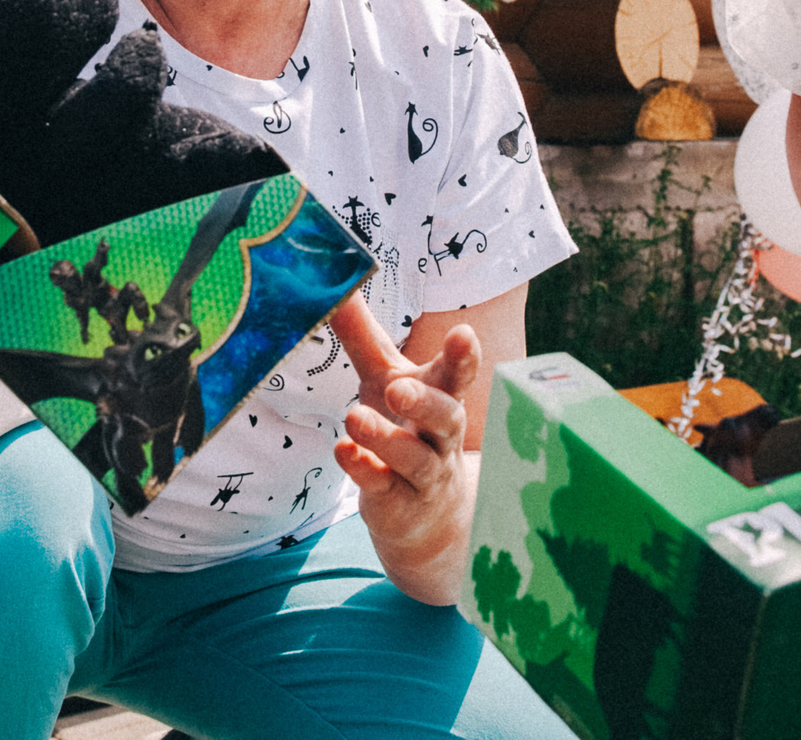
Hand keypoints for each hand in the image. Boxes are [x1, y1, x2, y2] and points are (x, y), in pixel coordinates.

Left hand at [330, 295, 478, 605]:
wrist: (424, 514)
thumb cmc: (405, 426)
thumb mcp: (384, 377)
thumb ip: (362, 336)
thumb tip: (336, 286)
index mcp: (441, 396)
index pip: (458, 375)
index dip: (464, 357)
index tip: (464, 333)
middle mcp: (439, 437)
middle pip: (446, 418)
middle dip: (426, 402)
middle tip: (398, 389)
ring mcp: (423, 474)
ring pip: (415, 459)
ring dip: (386, 439)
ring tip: (354, 419)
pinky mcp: (399, 503)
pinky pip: (385, 487)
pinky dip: (364, 470)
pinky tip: (343, 452)